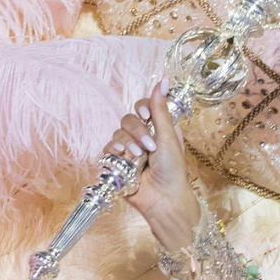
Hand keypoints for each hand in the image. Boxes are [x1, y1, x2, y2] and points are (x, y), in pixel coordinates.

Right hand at [102, 82, 200, 254]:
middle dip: (137, 131)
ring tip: (138, 156)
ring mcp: (129, 150)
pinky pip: (107, 149)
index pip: (143, 107)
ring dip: (126, 143)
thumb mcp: (169, 137)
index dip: (143, 108)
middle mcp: (142, 137)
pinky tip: (123, 158)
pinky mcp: (117, 163)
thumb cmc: (172, 171)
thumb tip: (163, 80)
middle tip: (149, 147)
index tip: (147, 116)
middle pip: (128, 119)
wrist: (164, 199)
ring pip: (117, 133)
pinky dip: (113, 151)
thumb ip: (161, 110)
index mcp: (158, 128)